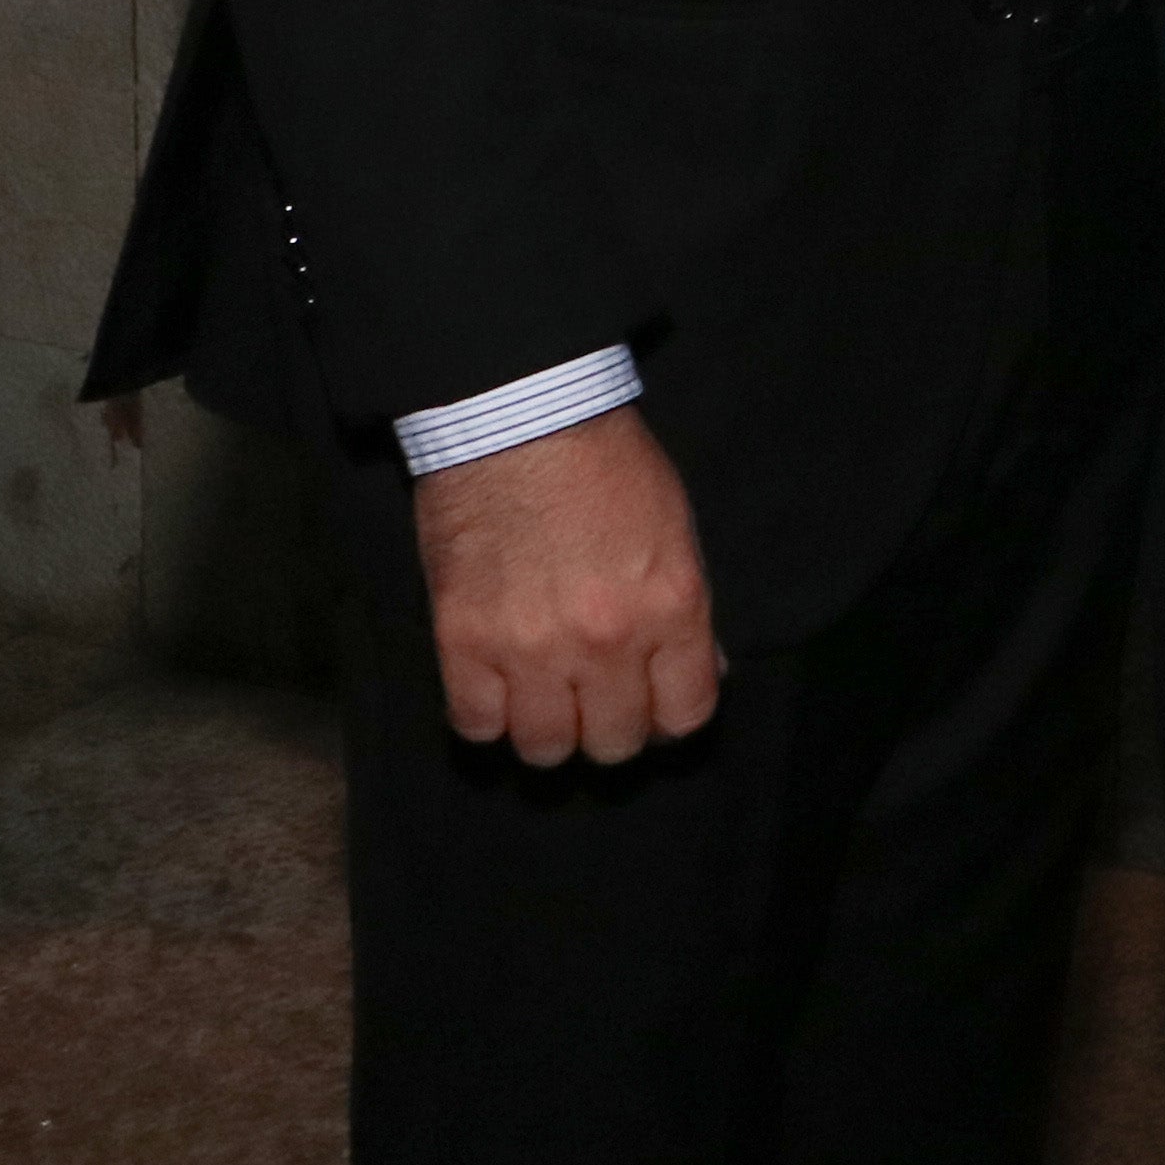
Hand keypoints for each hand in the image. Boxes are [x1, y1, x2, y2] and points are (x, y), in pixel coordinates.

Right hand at [411, 406, 722, 766]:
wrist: (519, 417)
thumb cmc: (606, 462)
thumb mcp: (676, 528)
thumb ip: (688, 610)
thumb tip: (701, 670)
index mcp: (671, 606)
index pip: (686, 715)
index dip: (670, 717)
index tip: (653, 704)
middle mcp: (606, 641)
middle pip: (615, 742)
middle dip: (610, 727)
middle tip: (595, 699)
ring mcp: (531, 647)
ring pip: (544, 748)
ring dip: (547, 730)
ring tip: (543, 699)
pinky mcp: (463, 641)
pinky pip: (475, 725)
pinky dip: (486, 717)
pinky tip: (495, 690)